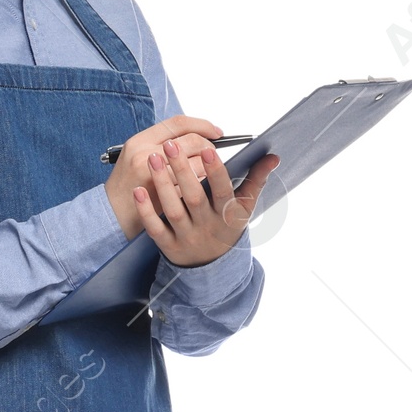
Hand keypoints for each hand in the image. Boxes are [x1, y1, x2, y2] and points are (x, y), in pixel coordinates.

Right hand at [103, 114, 226, 238]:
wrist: (111, 214)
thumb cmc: (126, 185)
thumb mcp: (136, 156)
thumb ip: (160, 144)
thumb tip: (195, 137)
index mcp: (140, 141)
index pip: (178, 123)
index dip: (202, 125)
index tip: (216, 132)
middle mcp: (145, 154)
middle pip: (192, 141)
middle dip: (209, 148)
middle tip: (213, 155)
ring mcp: (153, 177)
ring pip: (196, 164)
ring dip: (207, 169)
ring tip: (206, 172)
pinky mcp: (161, 198)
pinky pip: (191, 188)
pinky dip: (200, 187)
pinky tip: (200, 189)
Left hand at [107, 123, 280, 265]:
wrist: (212, 266)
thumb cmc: (226, 226)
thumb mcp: (244, 207)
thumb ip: (256, 180)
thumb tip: (273, 156)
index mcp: (227, 213)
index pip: (223, 190)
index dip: (216, 171)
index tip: (208, 149)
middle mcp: (207, 225)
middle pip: (194, 197)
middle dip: (182, 170)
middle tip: (171, 145)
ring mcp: (187, 236)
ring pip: (174, 210)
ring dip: (162, 184)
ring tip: (152, 158)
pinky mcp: (169, 246)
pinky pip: (156, 228)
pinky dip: (147, 210)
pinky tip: (138, 190)